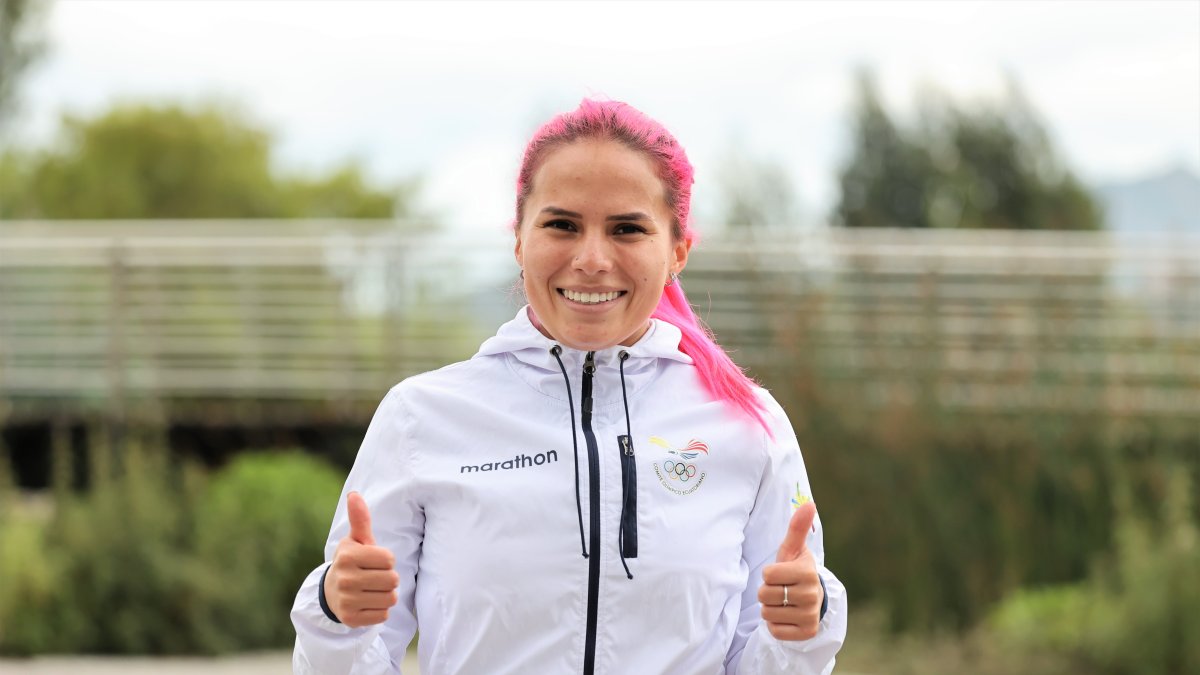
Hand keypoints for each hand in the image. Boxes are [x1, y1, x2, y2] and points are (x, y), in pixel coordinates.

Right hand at [323, 491, 400, 626]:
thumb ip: (360, 519)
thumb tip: (354, 494)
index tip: (373, 561)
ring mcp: (346, 601)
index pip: (390, 560)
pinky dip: (379, 610)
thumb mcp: (355, 540)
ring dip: (386, 595)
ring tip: (371, 590)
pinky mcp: (351, 619)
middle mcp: (345, 579)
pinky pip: (383, 615)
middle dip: (388, 578)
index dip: (386, 560)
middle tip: (373, 577)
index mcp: (348, 556)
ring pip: (390, 598)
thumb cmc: (352, 562)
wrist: (331, 593)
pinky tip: (367, 603)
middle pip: (392, 580)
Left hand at [757, 501, 823, 640]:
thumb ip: (797, 528)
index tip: (780, 574)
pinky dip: (775, 625)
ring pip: (767, 614)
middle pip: (764, 595)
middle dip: (767, 592)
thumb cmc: (795, 570)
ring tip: (783, 602)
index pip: (767, 575)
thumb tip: (809, 503)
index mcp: (807, 572)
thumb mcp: (793, 550)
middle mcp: (811, 595)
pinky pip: (775, 630)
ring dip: (770, 608)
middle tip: (781, 589)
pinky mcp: (806, 633)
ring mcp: (810, 616)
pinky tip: (786, 617)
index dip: (768, 574)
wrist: (811, 599)